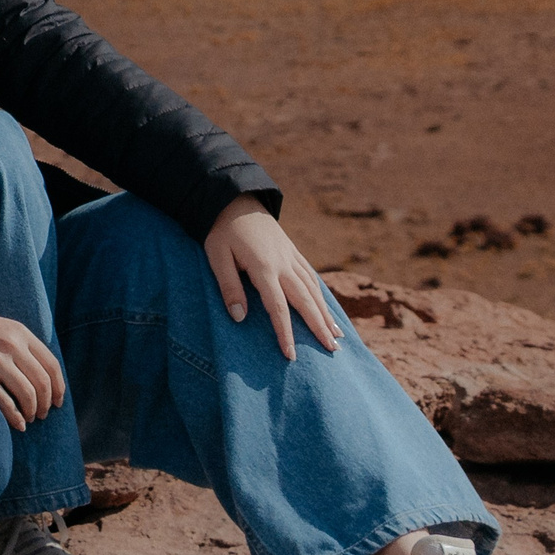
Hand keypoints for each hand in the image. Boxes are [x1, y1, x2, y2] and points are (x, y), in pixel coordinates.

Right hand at [0, 308, 65, 430]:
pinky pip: (4, 402)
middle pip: (42, 382)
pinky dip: (15, 417)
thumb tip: (47, 378)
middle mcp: (11, 345)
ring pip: (27, 394)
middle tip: (42, 414)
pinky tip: (18, 424)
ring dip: (32, 411)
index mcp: (20, 332)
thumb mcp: (4, 329)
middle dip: (46, 403)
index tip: (57, 402)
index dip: (59, 388)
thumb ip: (25, 347)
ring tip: (28, 418)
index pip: (51, 365)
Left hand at [204, 196, 340, 360]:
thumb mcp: (216, 256)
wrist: (235, 199)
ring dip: (326, 314)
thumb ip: (228, 286)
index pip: (278, 307)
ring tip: (337, 337)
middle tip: (333, 351)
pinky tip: (328, 308)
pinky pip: (312, 276)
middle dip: (319, 327)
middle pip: (306, 301)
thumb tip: (239, 318)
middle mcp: (284, 264)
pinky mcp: (293, 251)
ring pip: (314, 290)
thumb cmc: (221, 230)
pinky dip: (322, 294)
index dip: (285, 332)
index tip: (291, 355)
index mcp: (264, 267)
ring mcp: (292, 257)